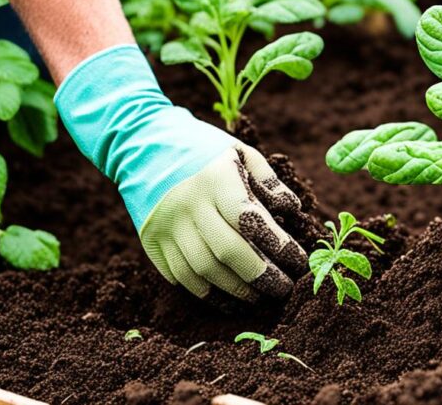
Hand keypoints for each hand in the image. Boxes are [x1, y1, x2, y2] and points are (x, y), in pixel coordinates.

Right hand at [55, 45, 307, 301]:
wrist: (142, 144)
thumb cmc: (202, 149)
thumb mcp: (239, 151)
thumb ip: (268, 179)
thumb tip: (293, 209)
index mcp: (214, 180)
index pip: (250, 221)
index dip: (278, 245)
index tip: (300, 261)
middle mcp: (189, 206)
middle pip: (228, 252)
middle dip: (262, 276)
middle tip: (285, 290)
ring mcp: (167, 227)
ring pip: (204, 270)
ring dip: (236, 289)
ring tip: (261, 297)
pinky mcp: (152, 242)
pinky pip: (180, 277)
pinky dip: (207, 293)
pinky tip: (229, 298)